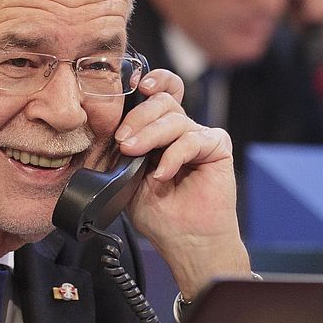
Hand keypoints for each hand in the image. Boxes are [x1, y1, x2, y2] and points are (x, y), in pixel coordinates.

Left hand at [112, 69, 250, 296]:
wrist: (187, 241)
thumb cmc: (160, 214)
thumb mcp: (128, 179)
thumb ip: (122, 153)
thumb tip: (106, 132)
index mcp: (159, 132)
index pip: (158, 93)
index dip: (150, 81)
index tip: (134, 85)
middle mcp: (180, 129)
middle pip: (162, 101)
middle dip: (138, 117)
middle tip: (123, 141)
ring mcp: (199, 136)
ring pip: (175, 118)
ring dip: (150, 136)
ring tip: (134, 155)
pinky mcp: (217, 148)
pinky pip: (193, 139)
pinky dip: (174, 156)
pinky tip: (163, 175)